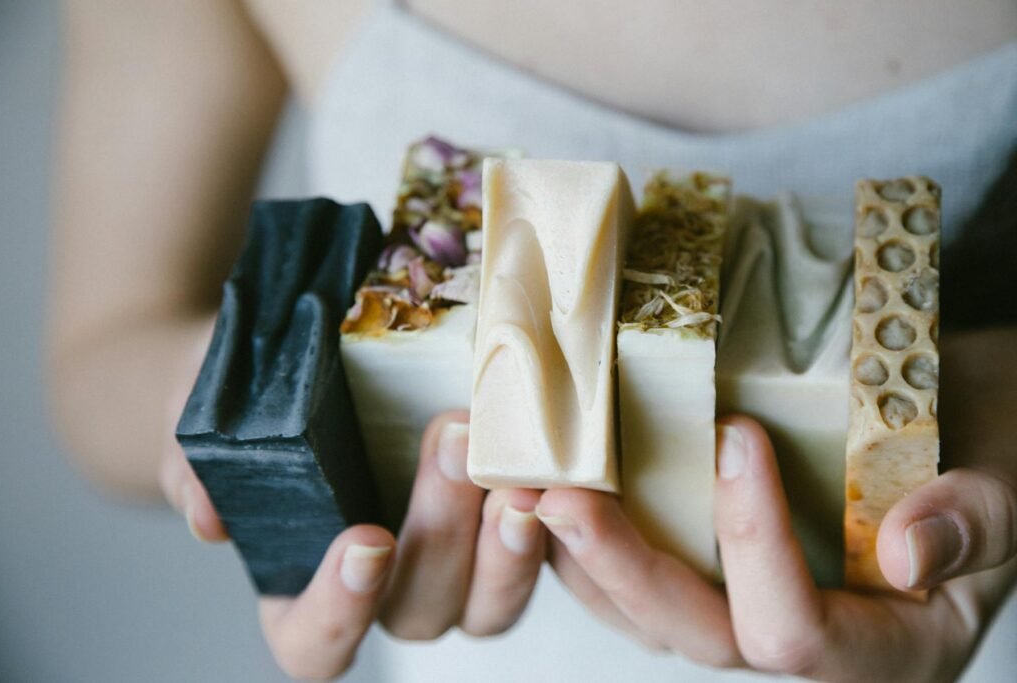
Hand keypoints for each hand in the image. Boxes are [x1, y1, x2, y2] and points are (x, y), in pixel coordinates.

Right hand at [160, 411, 545, 679]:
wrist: (296, 349)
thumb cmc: (241, 399)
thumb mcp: (201, 414)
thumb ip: (195, 465)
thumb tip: (209, 516)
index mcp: (302, 591)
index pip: (315, 643)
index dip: (341, 612)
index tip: (367, 540)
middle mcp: (382, 594)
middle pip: (419, 612)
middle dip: (442, 536)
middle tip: (453, 448)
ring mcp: (447, 565)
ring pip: (489, 601)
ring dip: (508, 547)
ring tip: (519, 476)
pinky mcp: (496, 524)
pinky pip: (532, 550)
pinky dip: (549, 521)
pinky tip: (555, 469)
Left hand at [537, 413, 1016, 681]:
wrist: (959, 409)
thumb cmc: (991, 439)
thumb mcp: (1010, 476)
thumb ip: (977, 522)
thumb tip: (911, 557)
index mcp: (884, 646)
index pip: (797, 633)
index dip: (759, 542)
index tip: (740, 436)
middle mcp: (805, 637)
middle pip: (696, 632)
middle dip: (623, 567)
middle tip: (561, 498)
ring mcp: (748, 602)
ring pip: (650, 612)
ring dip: (582, 556)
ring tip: (529, 490)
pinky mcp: (713, 563)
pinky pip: (638, 573)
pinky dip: (590, 536)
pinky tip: (551, 484)